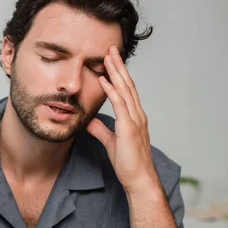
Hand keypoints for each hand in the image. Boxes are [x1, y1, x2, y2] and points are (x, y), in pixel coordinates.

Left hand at [86, 45, 159, 194]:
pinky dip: (112, 91)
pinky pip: (120, 105)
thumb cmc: (128, 163)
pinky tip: (104, 80)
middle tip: (111, 48)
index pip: (126, 90)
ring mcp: (134, 120)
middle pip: (127, 84)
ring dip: (115, 72)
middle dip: (118, 65)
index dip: (119, 73)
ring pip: (125, 90)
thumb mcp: (110, 141)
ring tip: (107, 56)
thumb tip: (89, 120)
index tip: (110, 59)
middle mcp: (137, 114)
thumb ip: (101, 129)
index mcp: (134, 116)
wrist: (139, 179)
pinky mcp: (129, 128)